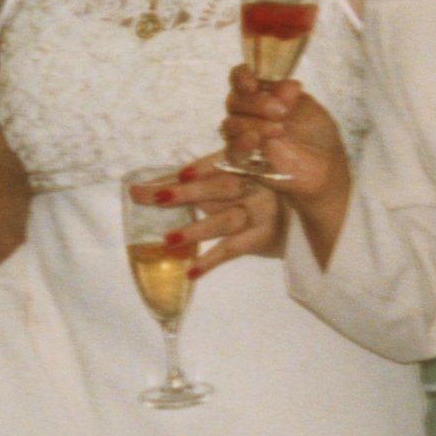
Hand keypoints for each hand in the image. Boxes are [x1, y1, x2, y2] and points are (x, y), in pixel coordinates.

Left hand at [130, 158, 282, 278]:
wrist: (297, 216)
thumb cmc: (248, 192)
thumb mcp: (223, 180)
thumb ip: (185, 182)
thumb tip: (137, 189)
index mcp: (245, 163)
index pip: (221, 162)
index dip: (203, 167)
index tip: (181, 173)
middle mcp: (256, 185)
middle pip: (222, 188)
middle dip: (189, 193)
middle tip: (158, 198)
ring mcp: (262, 212)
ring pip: (228, 220)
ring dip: (198, 230)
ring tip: (169, 240)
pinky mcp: (264, 237)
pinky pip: (235, 249)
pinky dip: (212, 261)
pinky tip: (191, 272)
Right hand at [221, 65, 350, 208]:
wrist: (325, 168)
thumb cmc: (317, 136)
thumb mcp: (309, 110)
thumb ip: (292, 98)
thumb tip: (286, 84)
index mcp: (263, 95)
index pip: (241, 78)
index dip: (242, 77)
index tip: (253, 83)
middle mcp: (248, 113)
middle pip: (235, 100)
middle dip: (256, 102)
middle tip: (281, 110)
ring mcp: (244, 136)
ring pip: (231, 124)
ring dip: (254, 123)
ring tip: (279, 129)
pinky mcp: (244, 161)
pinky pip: (232, 150)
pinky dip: (241, 142)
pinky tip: (254, 139)